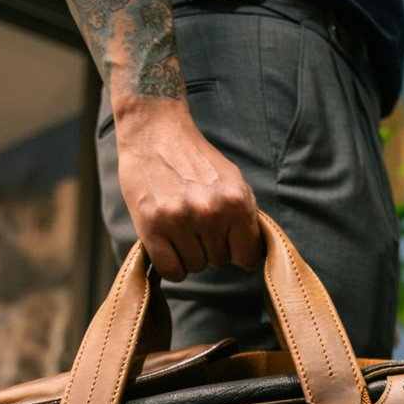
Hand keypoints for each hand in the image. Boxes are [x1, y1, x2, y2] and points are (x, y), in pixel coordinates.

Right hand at [112, 97, 263, 279]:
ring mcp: (179, 220)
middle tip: (196, 221)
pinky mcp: (151, 227)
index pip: (248, 256)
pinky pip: (171, 270)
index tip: (227, 241)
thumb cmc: (197, 160)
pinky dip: (170, 264)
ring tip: (180, 225)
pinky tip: (168, 244)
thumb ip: (246, 217)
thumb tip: (253, 256)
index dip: (238, 251)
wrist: (155, 132)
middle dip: (210, 247)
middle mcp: (210, 212)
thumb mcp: (234, 182)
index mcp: (236, 202)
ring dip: (189, 253)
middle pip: (219, 262)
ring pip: (194, 267)